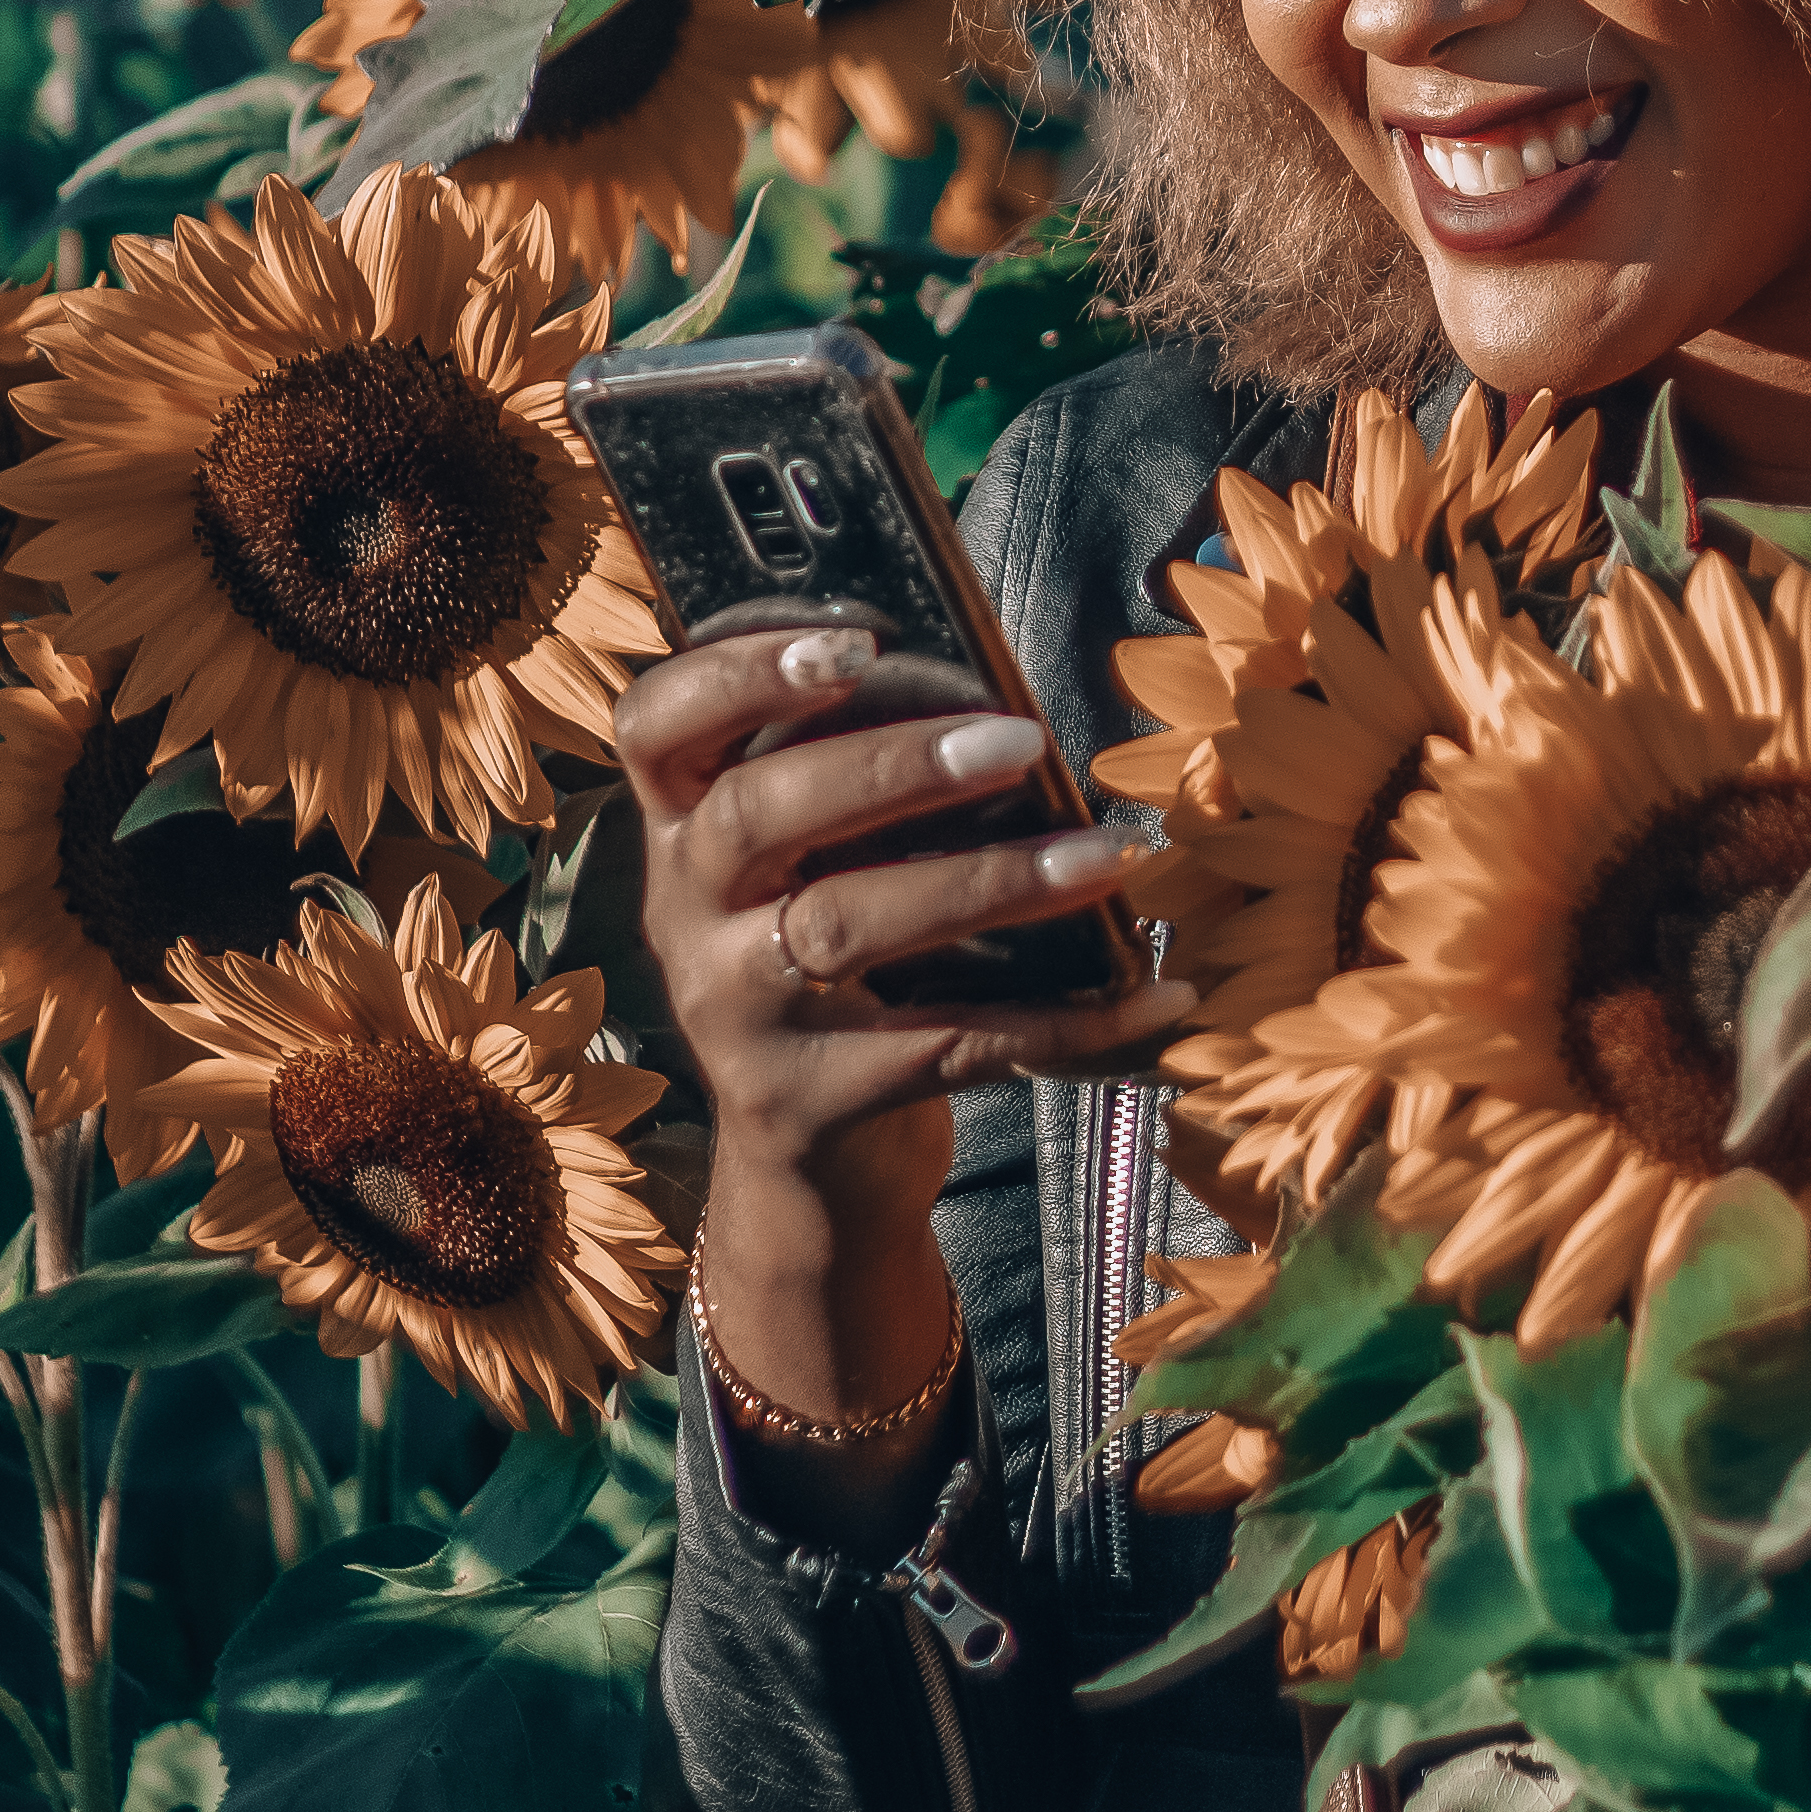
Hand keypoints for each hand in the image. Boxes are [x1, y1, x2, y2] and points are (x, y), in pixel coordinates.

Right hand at [621, 623, 1200, 1493]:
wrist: (817, 1168)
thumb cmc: (846, 970)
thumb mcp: (818, 875)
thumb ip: (861, 792)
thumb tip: (1004, 699)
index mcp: (686, 834)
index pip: (654, 729)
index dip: (736, 674)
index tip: (848, 643)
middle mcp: (685, 918)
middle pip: (754, 814)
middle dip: (890, 765)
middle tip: (1019, 742)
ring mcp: (735, 1016)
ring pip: (847, 924)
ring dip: (990, 880)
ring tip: (1103, 855)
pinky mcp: (805, 1104)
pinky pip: (948, 1046)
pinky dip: (1066, 1021)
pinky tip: (1155, 995)